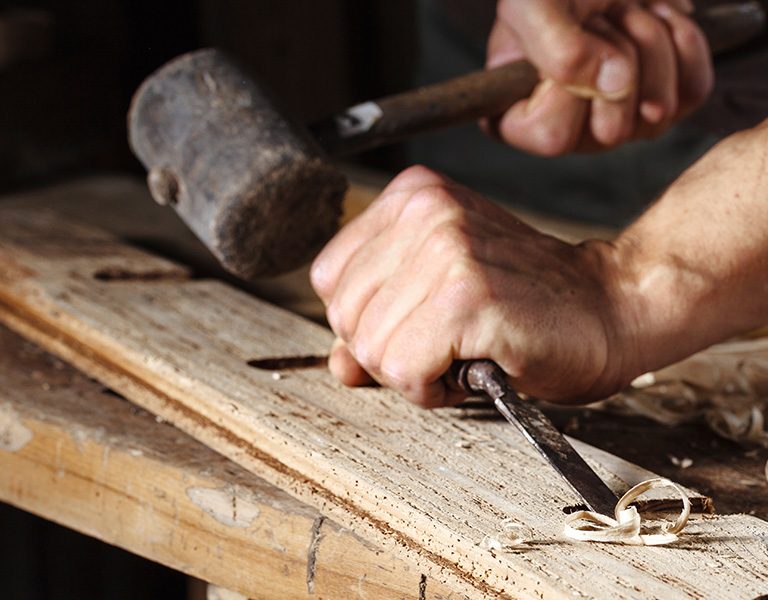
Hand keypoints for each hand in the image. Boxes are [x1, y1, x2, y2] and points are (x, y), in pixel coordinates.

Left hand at [311, 165, 636, 407]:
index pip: (329, 277)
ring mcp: (445, 250)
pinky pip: (404, 370)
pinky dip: (433, 389)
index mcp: (411, 196)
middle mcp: (424, 211)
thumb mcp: (439, 299)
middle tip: (446, 344)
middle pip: (343, 315)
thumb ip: (379, 323)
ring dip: (413, 372)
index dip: (366, 319)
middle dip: (387, 351)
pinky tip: (474, 366)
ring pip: (368, 348)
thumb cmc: (529, 306)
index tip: (418, 322)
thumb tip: (338, 364)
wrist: (610, 310)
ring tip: (463, 352)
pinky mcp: (468, 297)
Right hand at [484, 0, 712, 154]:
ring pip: (658, 108)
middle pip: (613, 128)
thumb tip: (615, 85)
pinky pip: (693, 90)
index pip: (553, 136)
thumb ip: (557, 48)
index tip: (567, 34)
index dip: (570, 84)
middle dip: (616, 53)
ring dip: (648, 40)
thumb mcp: (532, 4)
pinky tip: (656, 17)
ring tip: (623, 12)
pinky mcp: (666, 100)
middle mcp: (572, 133)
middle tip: (599, 17)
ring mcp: (621, 123)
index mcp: (522, 121)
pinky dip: (684, 42)